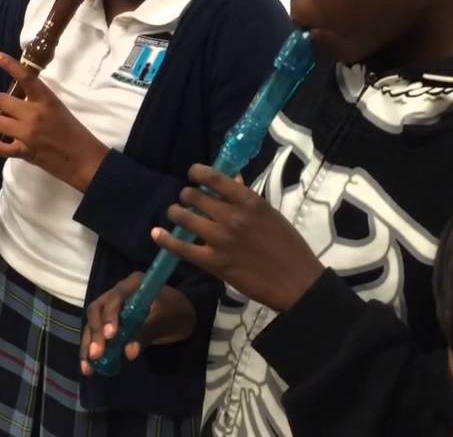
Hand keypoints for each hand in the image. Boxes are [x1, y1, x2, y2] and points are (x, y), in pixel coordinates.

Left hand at [0, 52, 108, 191]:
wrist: (84, 159)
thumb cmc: (75, 133)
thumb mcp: (59, 109)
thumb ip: (39, 102)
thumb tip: (18, 100)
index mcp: (46, 100)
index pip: (24, 77)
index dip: (8, 64)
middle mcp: (34, 114)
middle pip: (1, 100)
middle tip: (3, 109)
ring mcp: (28, 133)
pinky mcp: (25, 152)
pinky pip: (1, 147)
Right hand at [79, 272, 195, 375]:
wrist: (182, 315)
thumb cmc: (175, 312)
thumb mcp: (164, 321)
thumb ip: (146, 333)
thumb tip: (129, 353)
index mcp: (133, 284)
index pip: (115, 297)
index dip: (110, 316)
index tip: (110, 336)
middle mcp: (117, 292)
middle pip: (97, 310)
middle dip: (95, 333)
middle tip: (97, 354)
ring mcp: (112, 307)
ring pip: (93, 324)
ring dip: (88, 344)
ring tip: (88, 366)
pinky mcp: (110, 321)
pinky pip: (97, 334)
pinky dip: (92, 349)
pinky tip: (89, 366)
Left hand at [152, 164, 324, 312]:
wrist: (296, 281)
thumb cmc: (289, 246)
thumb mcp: (271, 214)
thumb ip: (248, 198)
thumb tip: (232, 180)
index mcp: (249, 202)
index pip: (215, 178)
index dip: (197, 172)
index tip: (193, 173)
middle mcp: (231, 216)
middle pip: (195, 196)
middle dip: (187, 195)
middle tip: (187, 200)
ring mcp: (220, 240)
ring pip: (184, 217)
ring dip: (176, 213)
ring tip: (175, 213)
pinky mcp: (213, 262)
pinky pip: (181, 248)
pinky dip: (165, 239)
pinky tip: (157, 233)